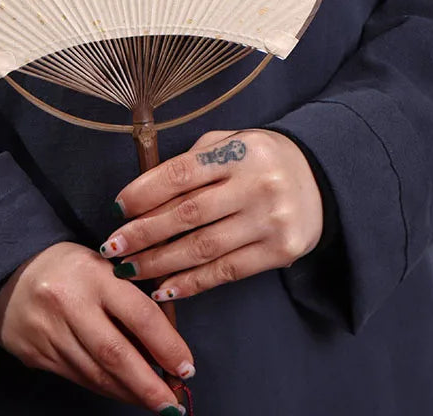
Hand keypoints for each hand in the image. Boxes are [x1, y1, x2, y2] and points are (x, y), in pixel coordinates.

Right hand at [0, 241, 193, 413]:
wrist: (6, 271)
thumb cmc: (68, 266)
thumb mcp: (103, 264)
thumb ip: (133, 296)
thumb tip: (168, 342)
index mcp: (92, 274)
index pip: (139, 314)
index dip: (167, 345)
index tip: (186, 367)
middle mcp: (70, 304)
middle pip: (116, 354)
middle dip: (149, 385)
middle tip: (173, 403)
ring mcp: (49, 332)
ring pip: (97, 374)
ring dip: (129, 392)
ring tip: (155, 401)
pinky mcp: (36, 354)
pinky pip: (79, 378)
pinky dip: (106, 388)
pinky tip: (123, 391)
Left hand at [99, 129, 323, 300]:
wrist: (320, 178)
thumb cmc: (259, 159)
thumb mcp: (230, 143)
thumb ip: (192, 162)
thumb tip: (142, 193)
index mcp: (239, 152)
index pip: (181, 174)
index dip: (144, 192)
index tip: (116, 208)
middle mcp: (256, 185)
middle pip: (188, 214)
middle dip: (144, 233)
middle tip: (112, 246)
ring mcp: (269, 221)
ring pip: (203, 248)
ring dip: (160, 263)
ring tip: (129, 270)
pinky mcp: (280, 251)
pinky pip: (226, 272)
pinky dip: (191, 283)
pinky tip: (164, 289)